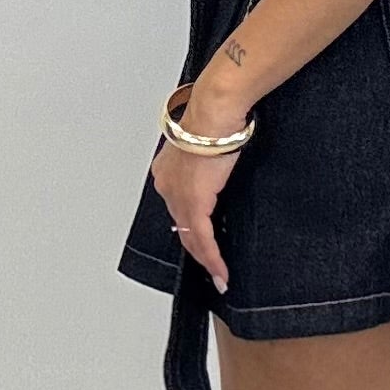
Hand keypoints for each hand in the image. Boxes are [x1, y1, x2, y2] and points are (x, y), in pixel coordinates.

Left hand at [150, 133, 235, 293]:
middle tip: (211, 267)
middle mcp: (167, 184)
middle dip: (197, 249)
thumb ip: (209, 164)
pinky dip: (212, 259)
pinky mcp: (194, 204)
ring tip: (218, 276)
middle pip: (183, 226)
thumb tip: (221, 169)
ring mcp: (178, 196)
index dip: (191, 226)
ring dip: (206, 259)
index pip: (178, 206)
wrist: (215, 113)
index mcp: (168, 169)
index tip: (201, 239)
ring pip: (191, 238)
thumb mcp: (209, 145)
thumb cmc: (216, 120)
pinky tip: (221, 272)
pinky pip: (202, 240)